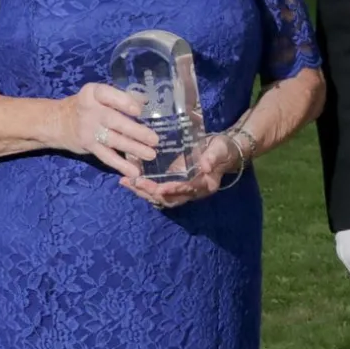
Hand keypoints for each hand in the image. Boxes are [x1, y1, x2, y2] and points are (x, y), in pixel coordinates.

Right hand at [62, 83, 155, 175]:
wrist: (58, 122)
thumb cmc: (87, 106)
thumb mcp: (99, 96)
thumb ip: (122, 97)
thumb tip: (145, 101)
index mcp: (93, 93)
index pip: (108, 95)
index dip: (123, 102)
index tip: (138, 111)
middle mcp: (89, 111)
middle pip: (114, 121)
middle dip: (135, 132)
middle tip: (154, 139)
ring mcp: (88, 130)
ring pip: (113, 140)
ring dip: (133, 149)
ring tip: (150, 155)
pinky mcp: (88, 146)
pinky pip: (106, 156)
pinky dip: (120, 165)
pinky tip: (134, 171)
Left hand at [120, 132, 240, 209]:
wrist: (224, 151)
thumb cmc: (223, 149)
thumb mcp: (220, 150)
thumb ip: (213, 157)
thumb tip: (206, 166)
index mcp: (204, 186)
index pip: (185, 191)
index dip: (172, 190)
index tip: (157, 187)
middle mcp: (192, 192)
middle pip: (168, 199)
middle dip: (149, 192)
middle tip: (132, 182)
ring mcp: (182, 189)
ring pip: (160, 197)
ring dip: (142, 191)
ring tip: (125, 181)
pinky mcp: (175, 183)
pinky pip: (157, 189)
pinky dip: (144, 186)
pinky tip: (130, 178)